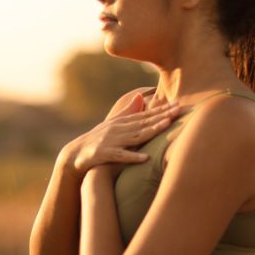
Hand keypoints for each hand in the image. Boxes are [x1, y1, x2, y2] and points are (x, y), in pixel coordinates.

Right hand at [62, 92, 182, 176]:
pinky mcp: (104, 154)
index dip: (163, 110)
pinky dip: (132, 156)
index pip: (146, 115)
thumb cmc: (97, 140)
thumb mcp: (113, 124)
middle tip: (179, 110)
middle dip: (162, 116)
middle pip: (144, 122)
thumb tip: (141, 96)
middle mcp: (118, 129)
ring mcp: (112, 141)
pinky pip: (120, 156)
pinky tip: (145, 158)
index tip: (178, 104)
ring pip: (135, 135)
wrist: (75, 154)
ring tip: (166, 126)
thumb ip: (128, 111)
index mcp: (122, 122)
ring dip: (151, 130)